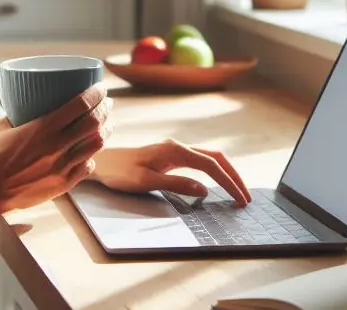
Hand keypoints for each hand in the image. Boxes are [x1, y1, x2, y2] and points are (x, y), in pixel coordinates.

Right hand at [0, 84, 112, 213]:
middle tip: (107, 103)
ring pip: (96, 144)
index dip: (96, 93)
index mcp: (43, 127)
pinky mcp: (63, 184)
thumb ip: (20, 113)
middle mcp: (56, 146)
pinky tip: (90, 152)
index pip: (80, 105)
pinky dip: (92, 157)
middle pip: (94, 122)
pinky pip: (87, 167)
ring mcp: (62, 166)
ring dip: (105, 131)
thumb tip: (30, 101)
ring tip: (106, 125)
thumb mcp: (4, 124)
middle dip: (105, 109)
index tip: (101, 88)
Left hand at [90, 139, 251, 205]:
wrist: (101, 161)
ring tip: (237, 191)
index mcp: (175, 151)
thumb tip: (204, 190)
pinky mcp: (170, 156)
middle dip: (234, 176)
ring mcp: (174, 150)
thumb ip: (176, 184)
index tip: (240, 199)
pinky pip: (200, 161)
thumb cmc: (119, 172)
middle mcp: (178, 147)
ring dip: (226, 173)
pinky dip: (214, 171)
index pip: (211, 166)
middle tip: (246, 197)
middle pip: (216, 157)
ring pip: (209, 158)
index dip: (228, 182)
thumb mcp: (146, 182)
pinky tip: (217, 182)